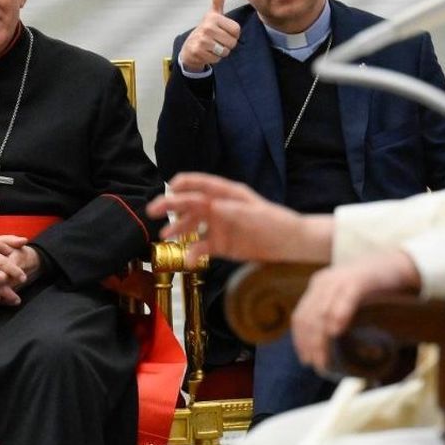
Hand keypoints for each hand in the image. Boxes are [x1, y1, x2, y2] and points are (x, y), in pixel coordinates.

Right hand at [148, 172, 333, 267]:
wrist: (291, 245)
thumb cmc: (276, 223)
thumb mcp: (256, 215)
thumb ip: (232, 211)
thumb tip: (211, 206)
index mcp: (227, 193)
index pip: (200, 184)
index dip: (183, 184)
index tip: (169, 189)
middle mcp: (219, 208)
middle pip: (190, 204)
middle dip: (171, 206)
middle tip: (153, 211)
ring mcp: (219, 227)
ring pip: (192, 226)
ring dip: (178, 230)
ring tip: (164, 237)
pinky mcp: (221, 245)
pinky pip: (202, 247)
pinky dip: (193, 253)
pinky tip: (187, 259)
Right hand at [177, 0, 241, 72]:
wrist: (190, 47)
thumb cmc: (206, 29)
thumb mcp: (214, 12)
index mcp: (214, 17)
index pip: (236, 31)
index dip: (232, 34)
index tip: (223, 31)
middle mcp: (207, 27)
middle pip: (232, 42)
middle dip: (227, 44)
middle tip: (217, 40)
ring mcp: (202, 40)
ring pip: (225, 51)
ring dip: (221, 52)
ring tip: (212, 46)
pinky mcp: (198, 52)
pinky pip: (217, 59)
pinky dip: (214, 59)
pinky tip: (207, 52)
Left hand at [291, 250, 421, 372]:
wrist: (399, 263)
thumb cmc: (374, 286)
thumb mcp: (347, 297)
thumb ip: (336, 313)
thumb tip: (331, 344)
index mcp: (319, 286)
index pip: (301, 316)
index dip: (300, 340)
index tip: (305, 360)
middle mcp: (324, 282)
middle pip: (309, 317)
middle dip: (309, 344)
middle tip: (317, 366)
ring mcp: (340, 279)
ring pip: (322, 311)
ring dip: (320, 338)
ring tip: (324, 360)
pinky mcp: (359, 279)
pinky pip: (345, 298)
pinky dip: (338, 315)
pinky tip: (335, 332)